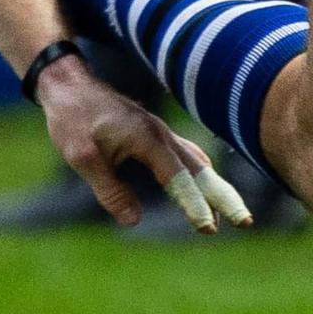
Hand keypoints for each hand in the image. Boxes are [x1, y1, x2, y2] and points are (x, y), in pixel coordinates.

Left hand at [34, 52, 251, 230]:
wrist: (68, 84)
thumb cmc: (72, 118)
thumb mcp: (81, 158)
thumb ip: (109, 189)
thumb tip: (133, 221)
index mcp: (147, 139)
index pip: (178, 179)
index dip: (193, 205)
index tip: (208, 229)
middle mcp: (162, 135)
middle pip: (202, 170)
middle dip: (224, 197)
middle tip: (245, 222)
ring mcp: (161, 133)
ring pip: (198, 163)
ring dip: (216, 188)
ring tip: (229, 215)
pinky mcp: (155, 135)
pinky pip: (188, 156)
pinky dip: (202, 174)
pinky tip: (203, 186)